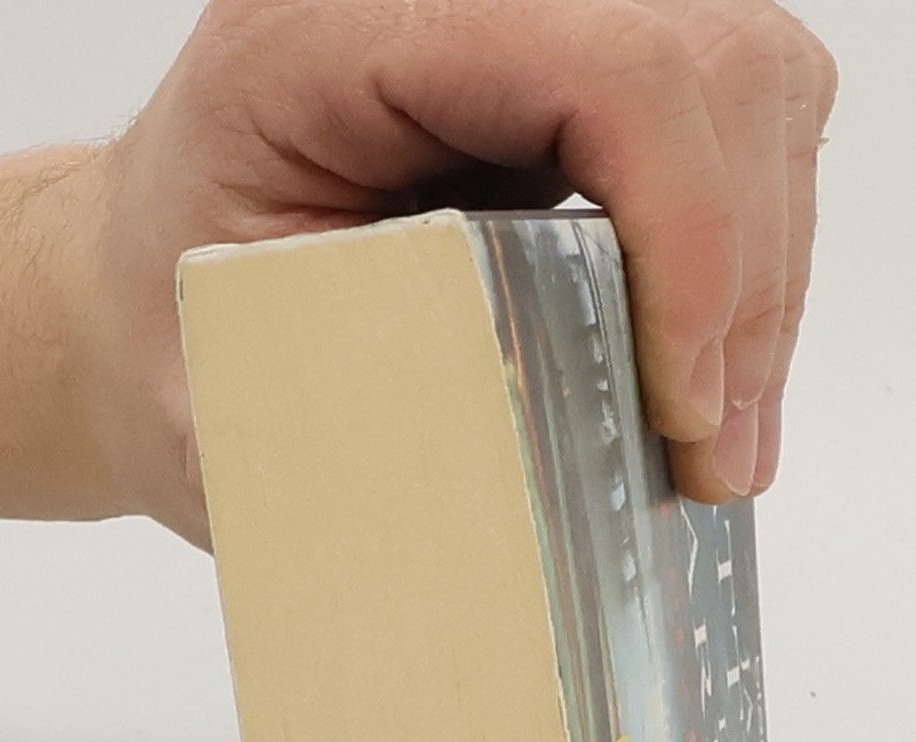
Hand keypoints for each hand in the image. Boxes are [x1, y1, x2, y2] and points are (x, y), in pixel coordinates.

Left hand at [72, 0, 836, 543]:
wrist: (154, 306)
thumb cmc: (173, 350)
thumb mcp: (232, 404)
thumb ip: (377, 431)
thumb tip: (536, 517)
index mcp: (332, 31)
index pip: (606, 65)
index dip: (689, 239)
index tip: (683, 411)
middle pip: (707, 59)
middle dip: (743, 273)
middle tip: (713, 453)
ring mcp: (519, 17)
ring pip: (749, 81)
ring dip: (762, 273)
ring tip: (715, 433)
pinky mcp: (572, 65)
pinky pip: (731, 120)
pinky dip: (748, 254)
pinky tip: (701, 365)